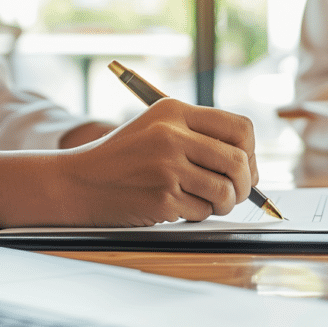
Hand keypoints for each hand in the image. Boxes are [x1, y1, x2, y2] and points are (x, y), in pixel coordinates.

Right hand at [60, 98, 258, 225]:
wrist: (76, 182)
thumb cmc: (122, 159)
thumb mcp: (156, 128)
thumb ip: (198, 136)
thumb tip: (249, 163)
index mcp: (175, 111)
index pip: (240, 128)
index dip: (251, 152)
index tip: (245, 166)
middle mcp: (172, 135)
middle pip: (238, 162)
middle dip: (244, 185)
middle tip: (234, 194)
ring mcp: (166, 167)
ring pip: (224, 191)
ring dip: (223, 204)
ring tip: (208, 203)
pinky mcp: (162, 197)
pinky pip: (201, 212)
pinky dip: (195, 215)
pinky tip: (176, 206)